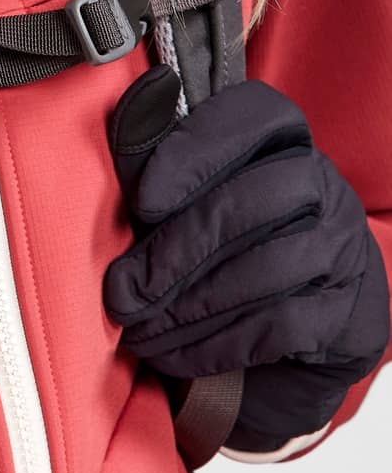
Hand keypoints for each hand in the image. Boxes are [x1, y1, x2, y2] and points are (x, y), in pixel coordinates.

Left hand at [103, 66, 388, 453]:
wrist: (288, 330)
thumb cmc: (222, 244)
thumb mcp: (190, 194)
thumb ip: (158, 163)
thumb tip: (128, 125)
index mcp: (282, 138)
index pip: (250, 117)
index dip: (193, 151)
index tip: (143, 198)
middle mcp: (321, 184)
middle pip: (247, 203)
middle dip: (174, 251)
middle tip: (123, 290)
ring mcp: (341, 249)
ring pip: (264, 269)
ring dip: (188, 306)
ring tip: (139, 328)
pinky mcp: (348, 314)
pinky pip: (279, 326)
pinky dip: (218, 343)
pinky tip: (176, 355)